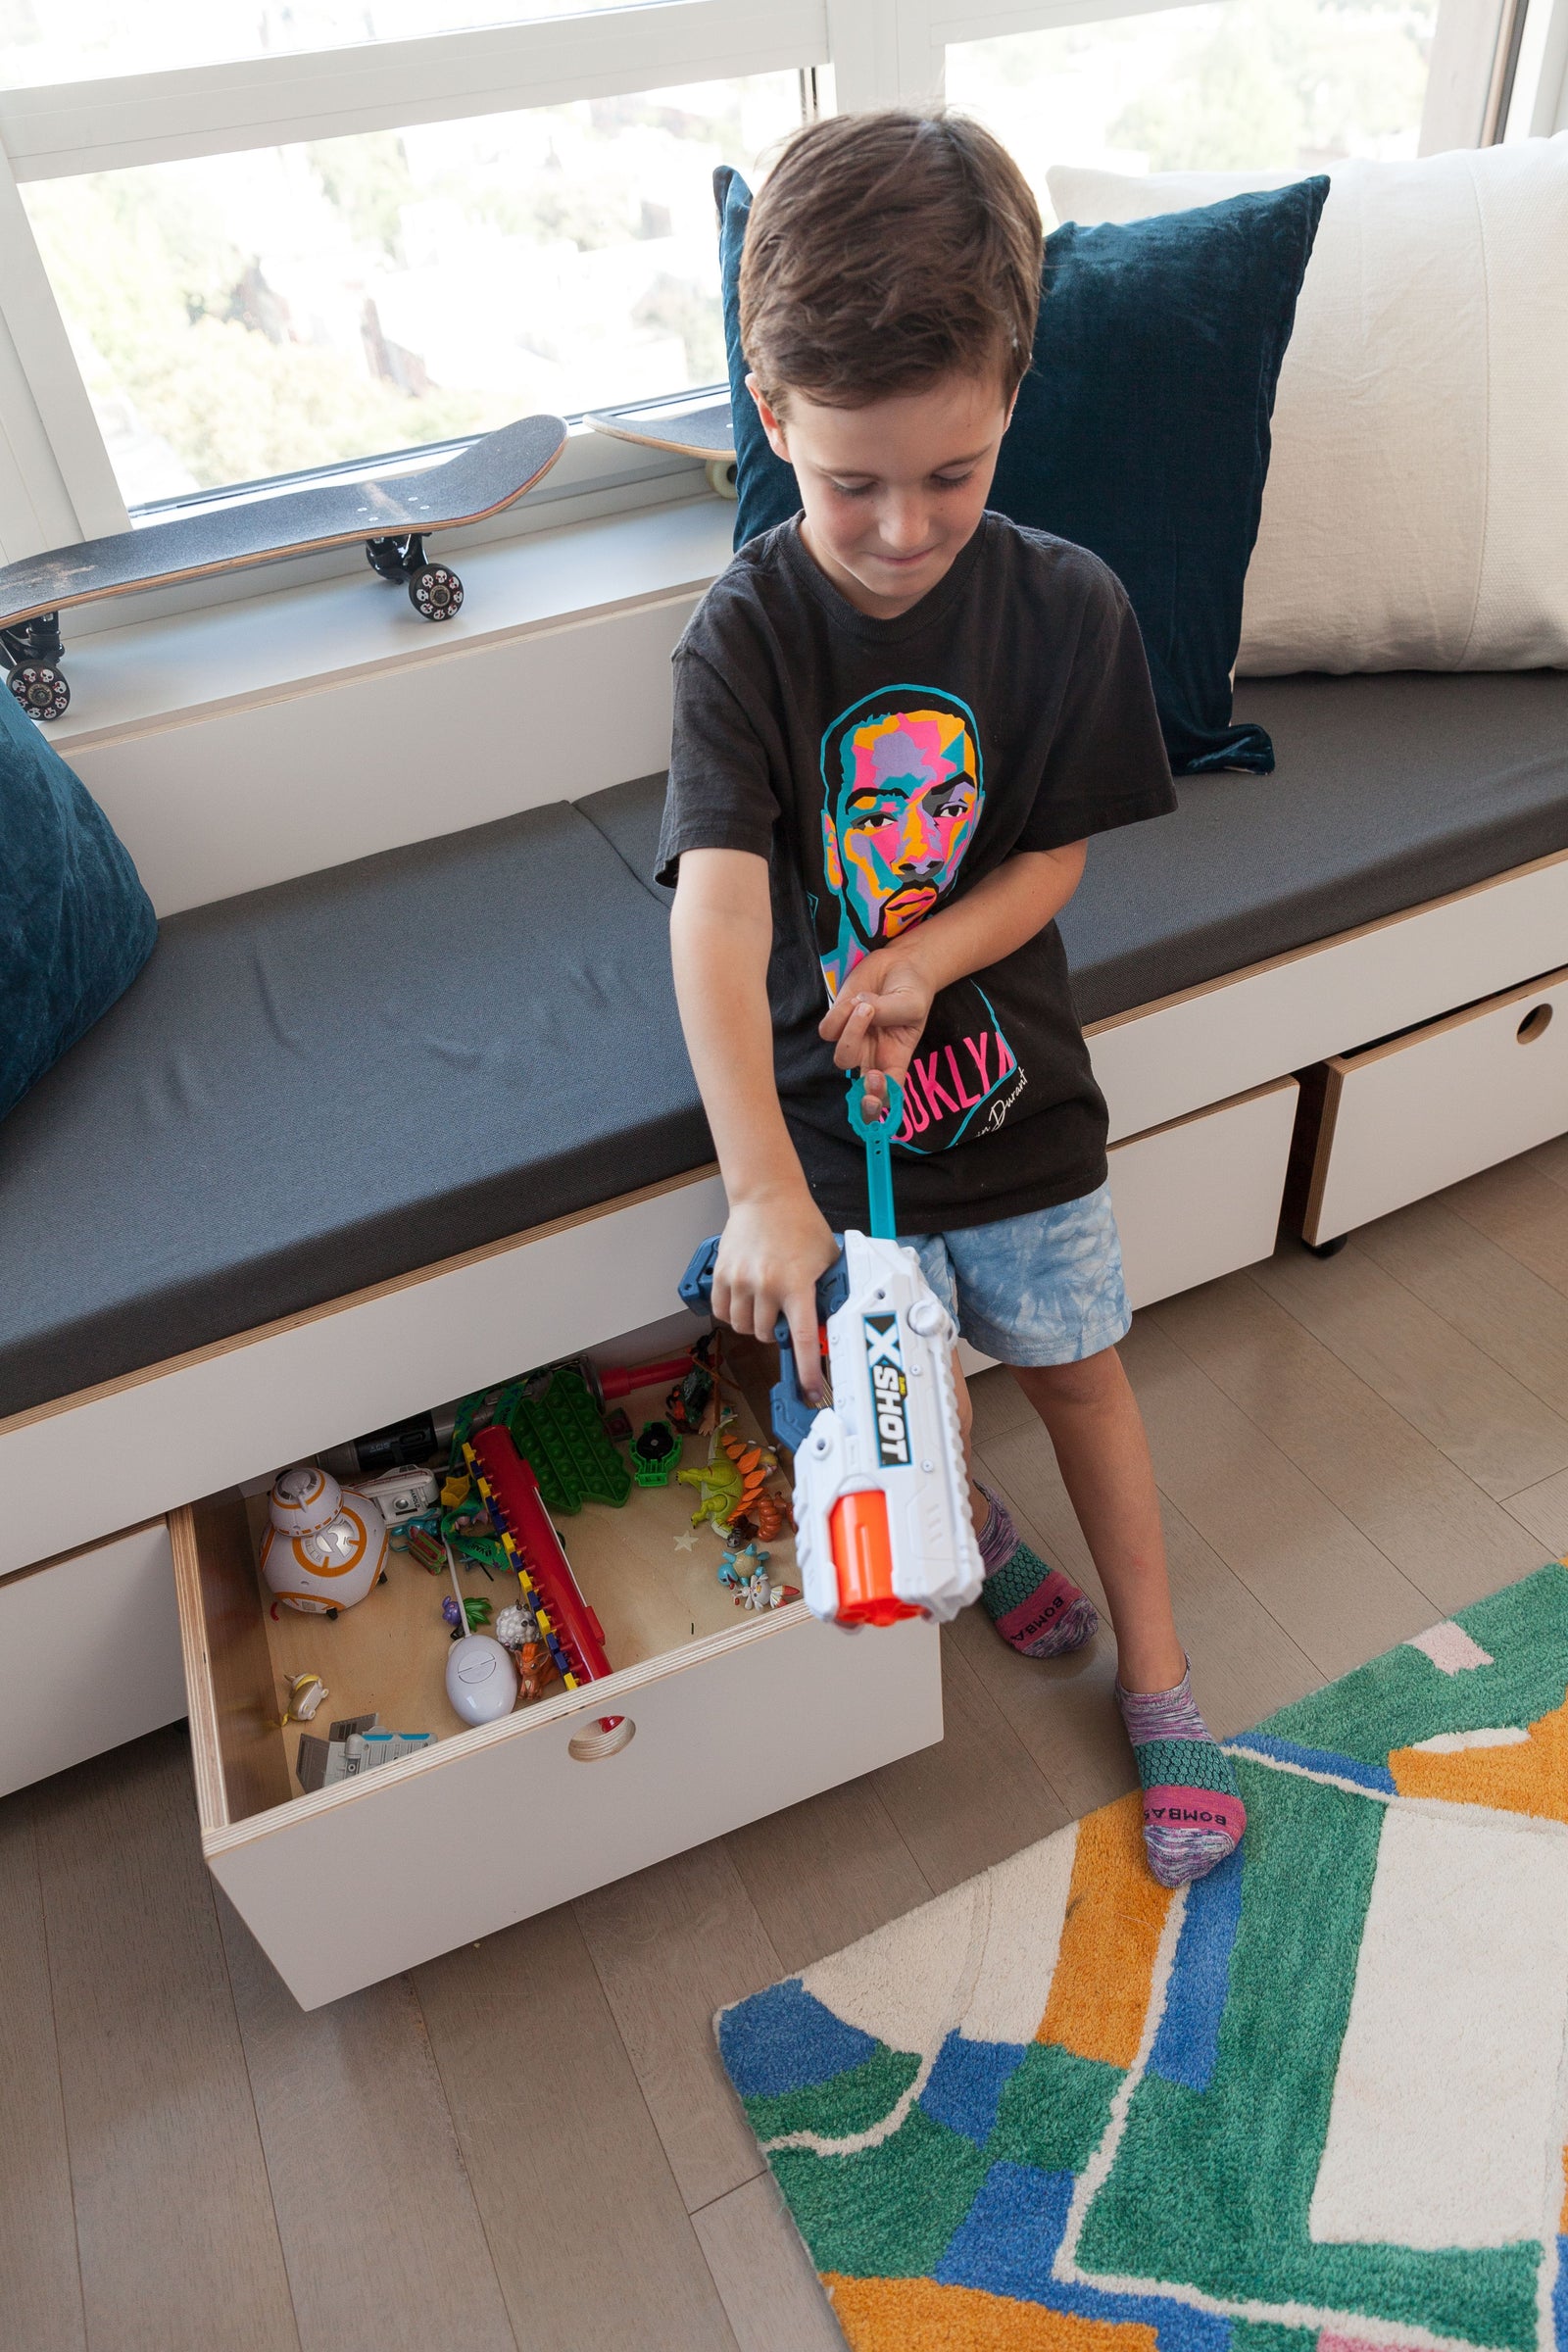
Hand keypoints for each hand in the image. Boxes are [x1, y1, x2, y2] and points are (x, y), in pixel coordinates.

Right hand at [713, 1188, 838, 1400]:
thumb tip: (836, 1321)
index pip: (803, 1339)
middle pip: (765, 1335)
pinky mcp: (722, 1274)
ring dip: (753, 1323)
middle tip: (783, 1313)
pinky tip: (744, 1299)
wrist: (767, 1196)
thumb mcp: (828, 1259)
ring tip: (764, 1303)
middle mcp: (766, 1286)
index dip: (807, 1370)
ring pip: (741, 1327)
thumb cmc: (800, 1224)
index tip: (809, 1391)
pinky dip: (732, 1313)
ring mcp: (740, 1281)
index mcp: (797, 1285)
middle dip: (775, 1331)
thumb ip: (830, 1291)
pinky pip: (722, 1312)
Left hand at [817, 947, 933, 1117]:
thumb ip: (890, 1013)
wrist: (900, 965)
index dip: (880, 1100)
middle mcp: (874, 1056)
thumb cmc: (912, 990)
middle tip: (873, 1075)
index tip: (880, 1084)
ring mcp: (854, 1041)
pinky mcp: (837, 1022)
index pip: (889, 1094)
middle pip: (860, 1088)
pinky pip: (828, 1030)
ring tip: (867, 1005)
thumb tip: (862, 1012)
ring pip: (842, 1056)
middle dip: (862, 1089)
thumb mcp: (913, 1004)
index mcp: (896, 1059)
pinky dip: (839, 1013)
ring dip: (852, 1030)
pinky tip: (857, 998)